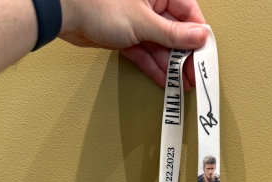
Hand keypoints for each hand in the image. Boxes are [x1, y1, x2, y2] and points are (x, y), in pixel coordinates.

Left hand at [59, 0, 206, 89]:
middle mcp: (150, 5)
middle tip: (194, 75)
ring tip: (181, 84)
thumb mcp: (143, 22)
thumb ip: (172, 33)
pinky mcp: (127, 38)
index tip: (205, 55)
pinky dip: (154, 68)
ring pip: (161, 47)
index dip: (198, 36)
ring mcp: (138, 22)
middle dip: (185, 57)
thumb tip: (199, 37)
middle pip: (176, 33)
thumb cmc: (98, 5)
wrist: (66, 14)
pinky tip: (165, 81)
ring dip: (171, 67)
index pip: (189, 13)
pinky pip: (146, 54)